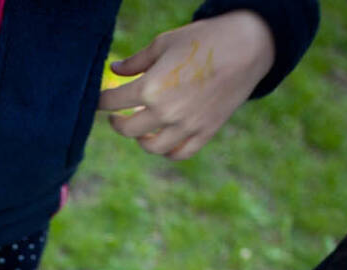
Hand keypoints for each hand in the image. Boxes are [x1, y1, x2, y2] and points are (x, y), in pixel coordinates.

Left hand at [99, 11, 275, 159]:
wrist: (247, 47)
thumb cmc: (203, 39)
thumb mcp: (163, 44)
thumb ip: (136, 61)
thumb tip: (114, 70)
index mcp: (150, 88)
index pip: (111, 102)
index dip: (101, 100)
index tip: (99, 99)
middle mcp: (165, 113)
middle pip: (126, 129)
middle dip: (116, 121)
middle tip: (116, 115)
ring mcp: (186, 126)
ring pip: (151, 147)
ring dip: (140, 139)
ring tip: (140, 128)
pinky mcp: (204, 133)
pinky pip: (179, 154)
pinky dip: (167, 151)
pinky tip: (163, 139)